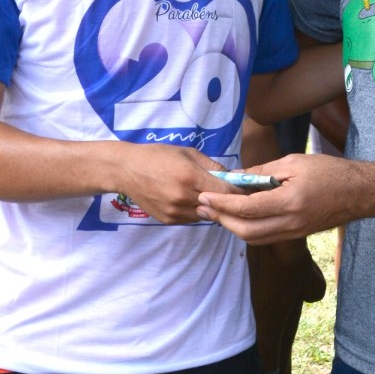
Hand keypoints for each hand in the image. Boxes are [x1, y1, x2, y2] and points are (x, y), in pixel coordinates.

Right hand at [116, 144, 233, 224]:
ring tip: (212, 196)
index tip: (247, 190)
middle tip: (236, 195)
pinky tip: (193, 200)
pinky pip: (192, 219)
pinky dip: (198, 211)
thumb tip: (233, 177)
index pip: (226, 191)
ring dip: (213, 208)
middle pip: (219, 207)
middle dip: (228, 201)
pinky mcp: (168, 220)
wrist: (126, 170)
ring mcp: (175, 211)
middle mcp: (183, 197)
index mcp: (190, 177)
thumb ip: (212, 166)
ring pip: (207, 215)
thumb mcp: (188, 153)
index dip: (239, 191)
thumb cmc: (158, 156)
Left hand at [197, 153, 362, 243]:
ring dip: (232, 227)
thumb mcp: (295, 162)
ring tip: (216, 212)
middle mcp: (291, 223)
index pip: (246, 208)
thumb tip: (236, 176)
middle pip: (245, 231)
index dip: (221, 204)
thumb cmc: (330, 172)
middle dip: (221, 219)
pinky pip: (266, 237)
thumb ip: (263, 171)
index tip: (205, 196)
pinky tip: (239, 216)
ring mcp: (294, 233)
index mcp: (290, 202)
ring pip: (254, 238)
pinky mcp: (296, 236)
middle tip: (203, 206)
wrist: (360, 193)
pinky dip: (248, 229)